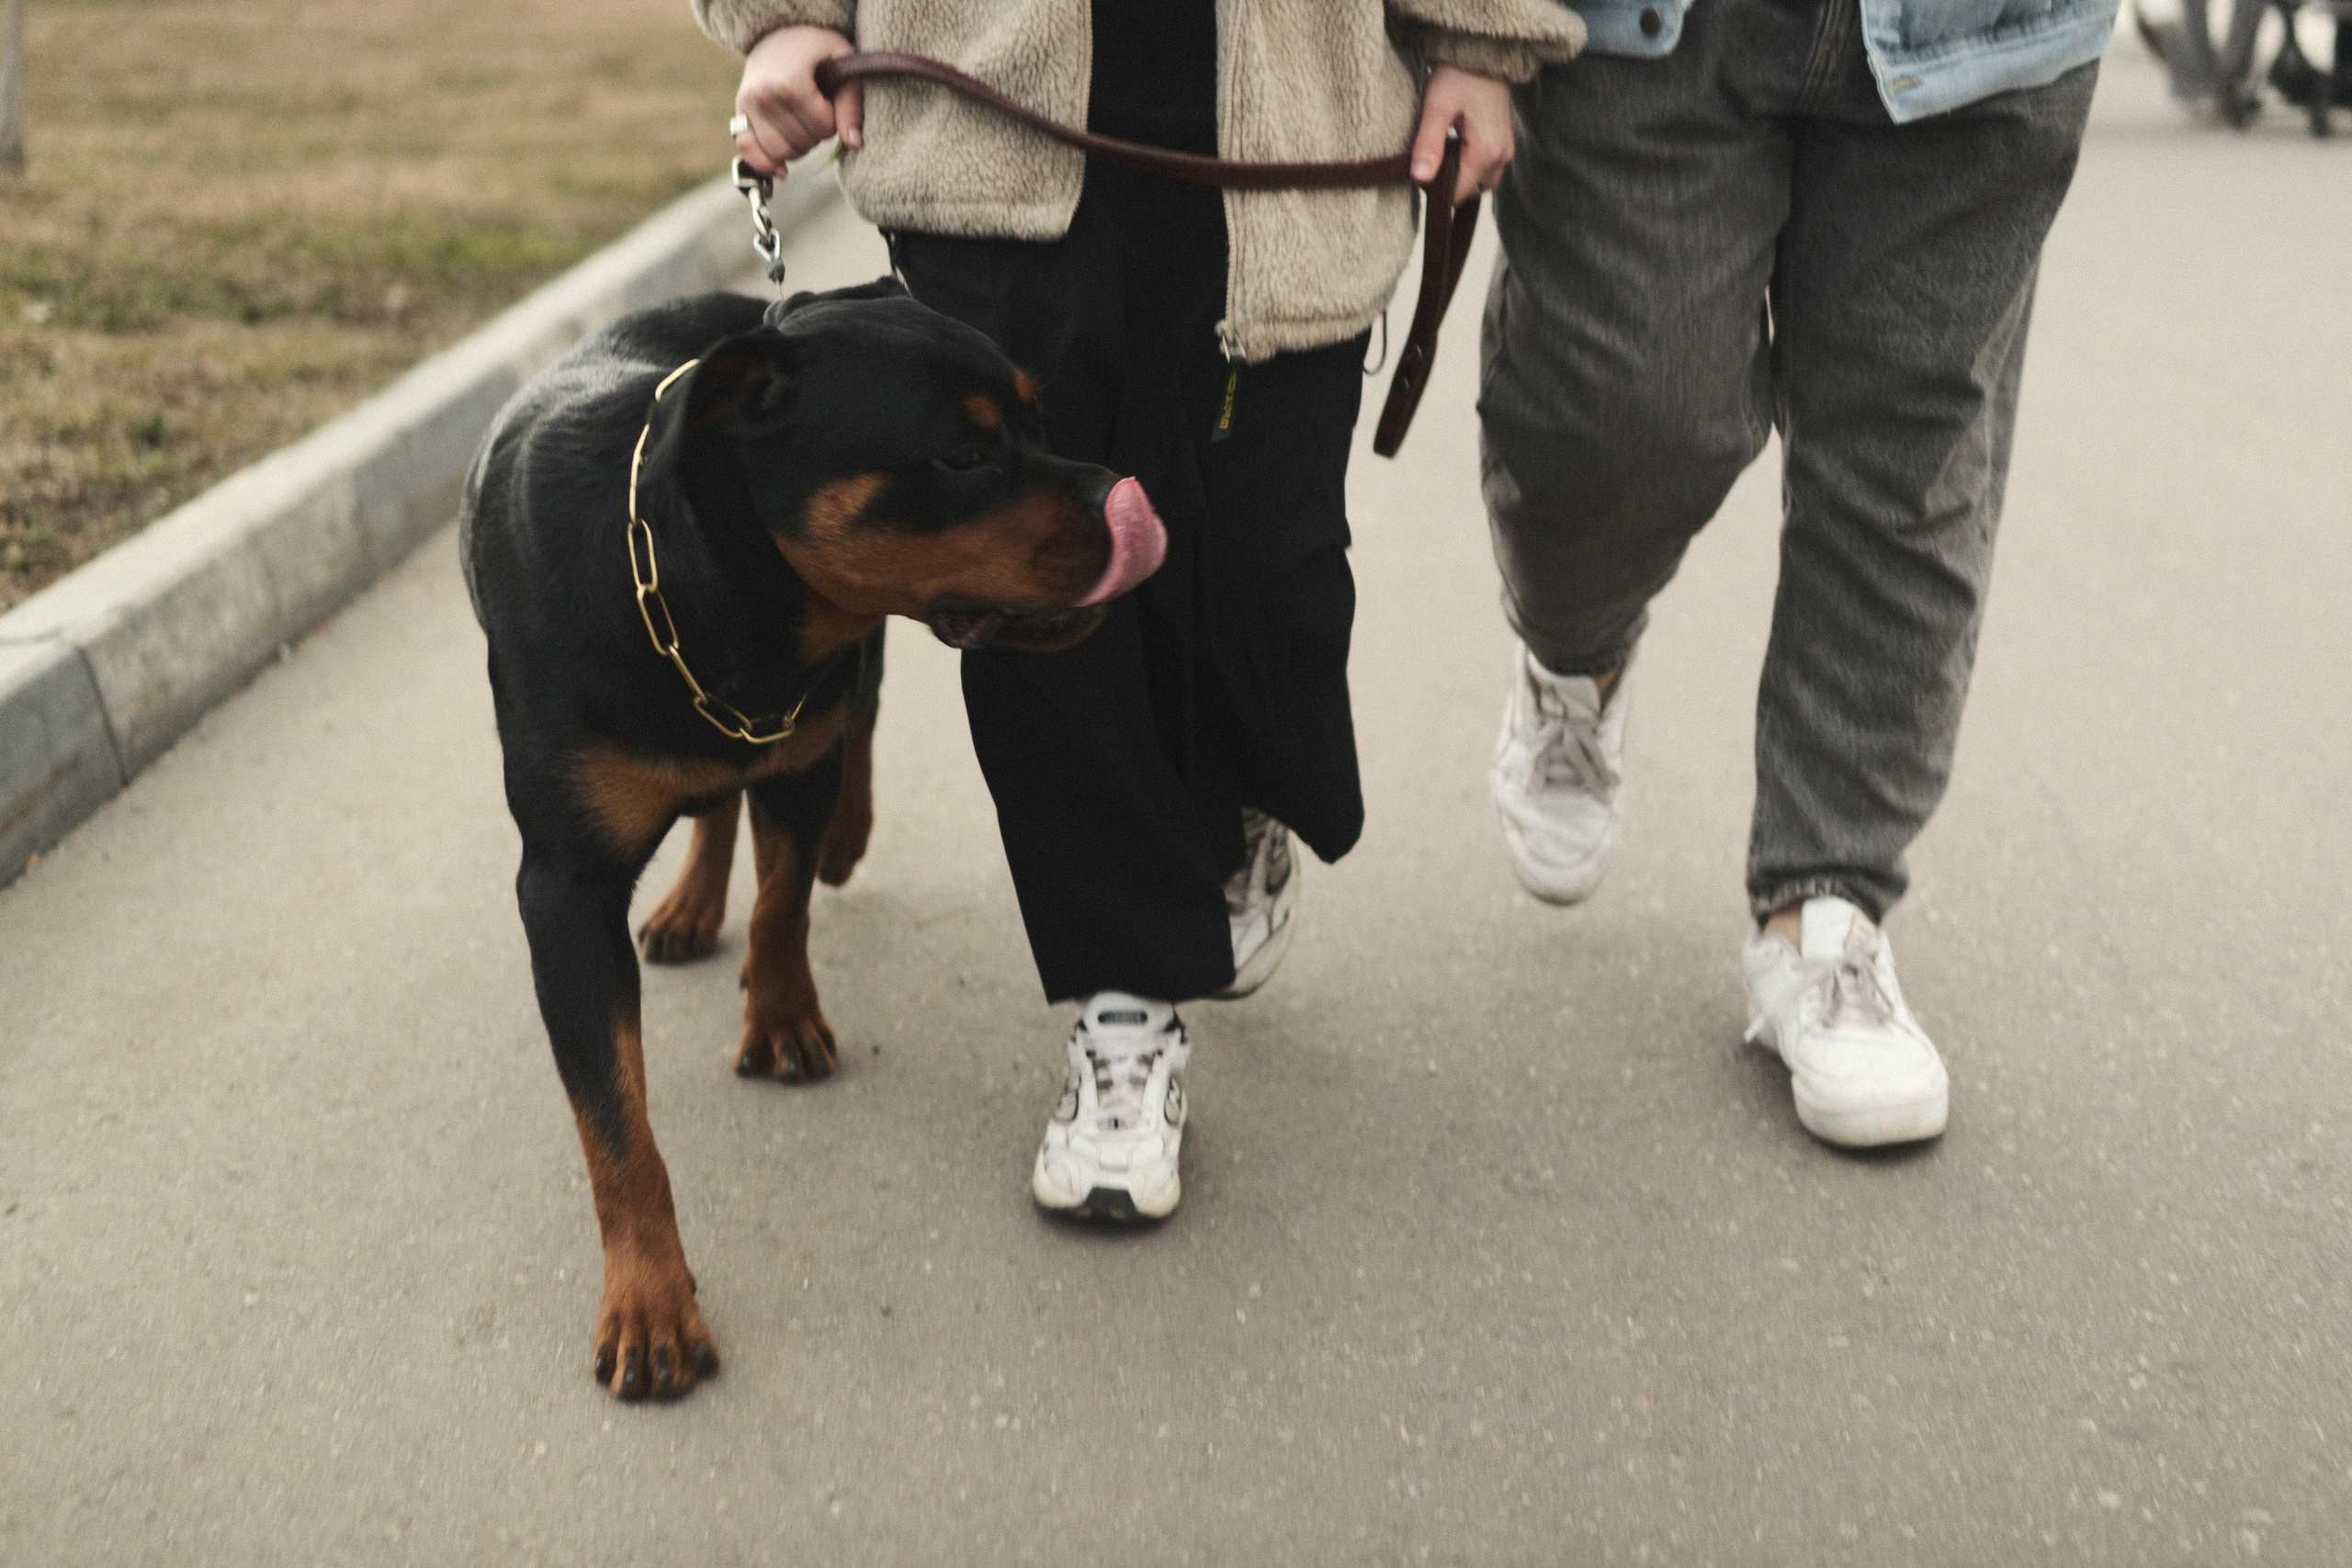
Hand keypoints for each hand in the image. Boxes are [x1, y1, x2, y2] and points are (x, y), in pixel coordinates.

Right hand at [733, 25, 863, 176]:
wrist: (779, 32)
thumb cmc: (816, 47)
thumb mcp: (842, 62)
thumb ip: (851, 104)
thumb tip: (854, 143)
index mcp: (790, 82)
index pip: (822, 127)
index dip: (833, 121)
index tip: (830, 102)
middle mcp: (764, 95)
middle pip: (801, 143)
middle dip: (817, 134)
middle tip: (817, 111)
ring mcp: (748, 105)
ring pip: (780, 153)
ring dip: (798, 148)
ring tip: (802, 125)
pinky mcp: (739, 113)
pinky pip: (747, 150)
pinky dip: (765, 164)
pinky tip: (782, 169)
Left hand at [1409, 65, 1514, 205]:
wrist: (1483, 52)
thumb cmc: (1459, 75)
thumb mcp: (1437, 107)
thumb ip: (1429, 144)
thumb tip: (1420, 179)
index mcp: (1486, 153)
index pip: (1457, 194)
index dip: (1435, 189)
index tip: (1420, 169)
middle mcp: (1501, 157)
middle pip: (1470, 193)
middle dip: (1448, 185)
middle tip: (1430, 159)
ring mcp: (1505, 151)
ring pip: (1480, 183)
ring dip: (1460, 177)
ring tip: (1442, 153)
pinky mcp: (1503, 143)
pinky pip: (1486, 170)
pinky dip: (1469, 167)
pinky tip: (1454, 147)